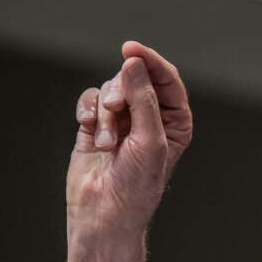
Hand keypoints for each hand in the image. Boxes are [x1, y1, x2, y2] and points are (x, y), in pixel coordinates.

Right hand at [64, 41, 192, 261]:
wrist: (105, 212)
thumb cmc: (137, 182)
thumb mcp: (148, 139)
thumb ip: (143, 98)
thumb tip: (133, 62)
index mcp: (175, 121)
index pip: (166, 79)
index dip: (149, 61)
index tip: (130, 49)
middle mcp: (151, 117)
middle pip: (135, 79)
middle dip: (122, 91)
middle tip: (115, 108)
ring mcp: (123, 120)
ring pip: (110, 89)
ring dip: (104, 112)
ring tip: (106, 143)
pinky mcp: (96, 125)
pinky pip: (90, 100)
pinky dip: (87, 111)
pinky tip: (88, 130)